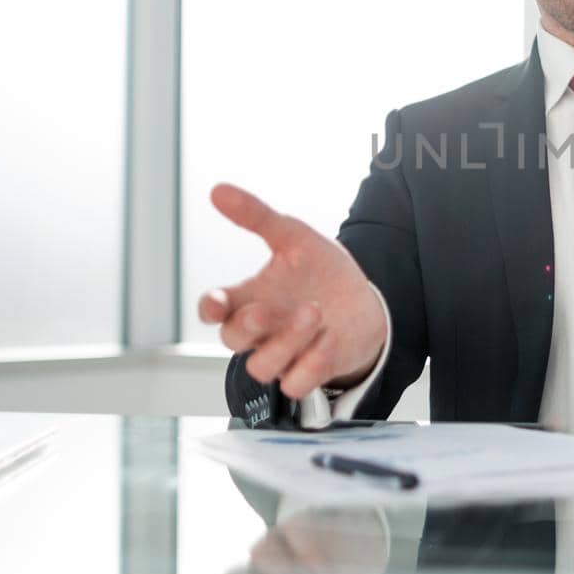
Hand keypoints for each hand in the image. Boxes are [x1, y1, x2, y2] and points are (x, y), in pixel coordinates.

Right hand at [198, 182, 385, 398]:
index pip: (213, 310)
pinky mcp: (309, 372)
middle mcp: (261, 329)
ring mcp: (284, 354)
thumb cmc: (320, 271)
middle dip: (246, 327)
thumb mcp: (293, 237)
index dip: (209, 309)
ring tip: (315, 311)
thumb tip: (218, 190)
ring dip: (286, 341)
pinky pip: (295, 384)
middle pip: (232, 341)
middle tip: (266, 309)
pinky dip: (309, 365)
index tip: (216, 302)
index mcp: (249, 297)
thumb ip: (257, 217)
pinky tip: (328, 338)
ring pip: (262, 366)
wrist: (365, 300)